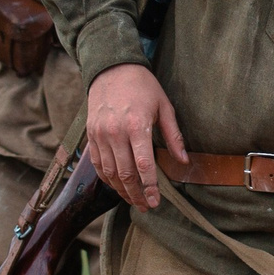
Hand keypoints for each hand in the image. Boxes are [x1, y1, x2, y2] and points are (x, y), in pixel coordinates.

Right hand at [86, 65, 187, 209]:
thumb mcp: (164, 107)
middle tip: (146, 206)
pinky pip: (97, 163)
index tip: (156, 202)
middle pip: (125, 173)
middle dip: (136, 194)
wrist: (111, 68)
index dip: (150, 187)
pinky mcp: (90, 134)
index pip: (143, 165)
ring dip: (121, 190)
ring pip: (109, 172)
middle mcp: (115, 132)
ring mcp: (100, 134)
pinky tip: (117, 186)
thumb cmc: (143, 86)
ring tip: (133, 200)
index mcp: (136, 126)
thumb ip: (173, 136)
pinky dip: (106, 178)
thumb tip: (183, 161)